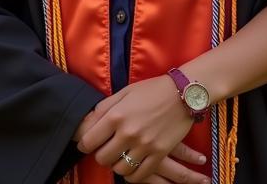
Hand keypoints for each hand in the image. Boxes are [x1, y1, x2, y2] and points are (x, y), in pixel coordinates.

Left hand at [77, 75, 201, 181]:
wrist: (182, 93)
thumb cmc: (151, 90)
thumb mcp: (124, 92)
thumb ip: (104, 108)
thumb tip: (87, 123)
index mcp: (117, 115)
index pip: (89, 140)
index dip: (84, 144)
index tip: (87, 143)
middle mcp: (129, 132)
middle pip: (103, 158)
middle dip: (100, 155)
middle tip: (105, 149)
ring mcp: (145, 146)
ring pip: (120, 169)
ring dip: (117, 164)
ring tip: (119, 156)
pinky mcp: (159, 154)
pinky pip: (140, 175)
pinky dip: (132, 174)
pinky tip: (131, 165)